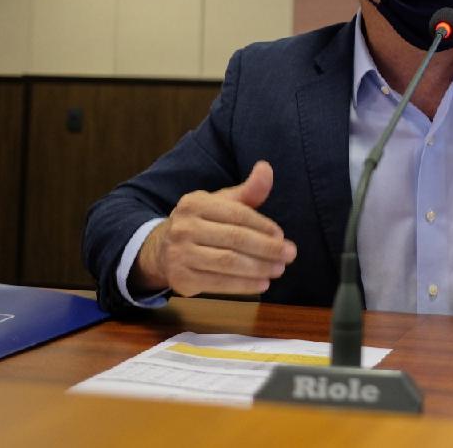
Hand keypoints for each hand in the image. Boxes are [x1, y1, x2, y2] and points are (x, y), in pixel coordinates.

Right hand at [132, 161, 296, 296]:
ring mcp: (179, 254)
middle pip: (235, 239)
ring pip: (228, 263)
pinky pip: (218, 283)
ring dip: (259, 268)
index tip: (282, 237)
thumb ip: (248, 191)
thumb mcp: (222, 203)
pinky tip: (262, 284)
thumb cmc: (203, 224)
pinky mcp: (180, 278)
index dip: (263, 226)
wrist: (163, 251)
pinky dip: (244, 285)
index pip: (237, 214)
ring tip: (278, 270)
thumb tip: (266, 167)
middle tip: (289, 256)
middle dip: (267, 249)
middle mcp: (184, 227)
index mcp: (195, 203)